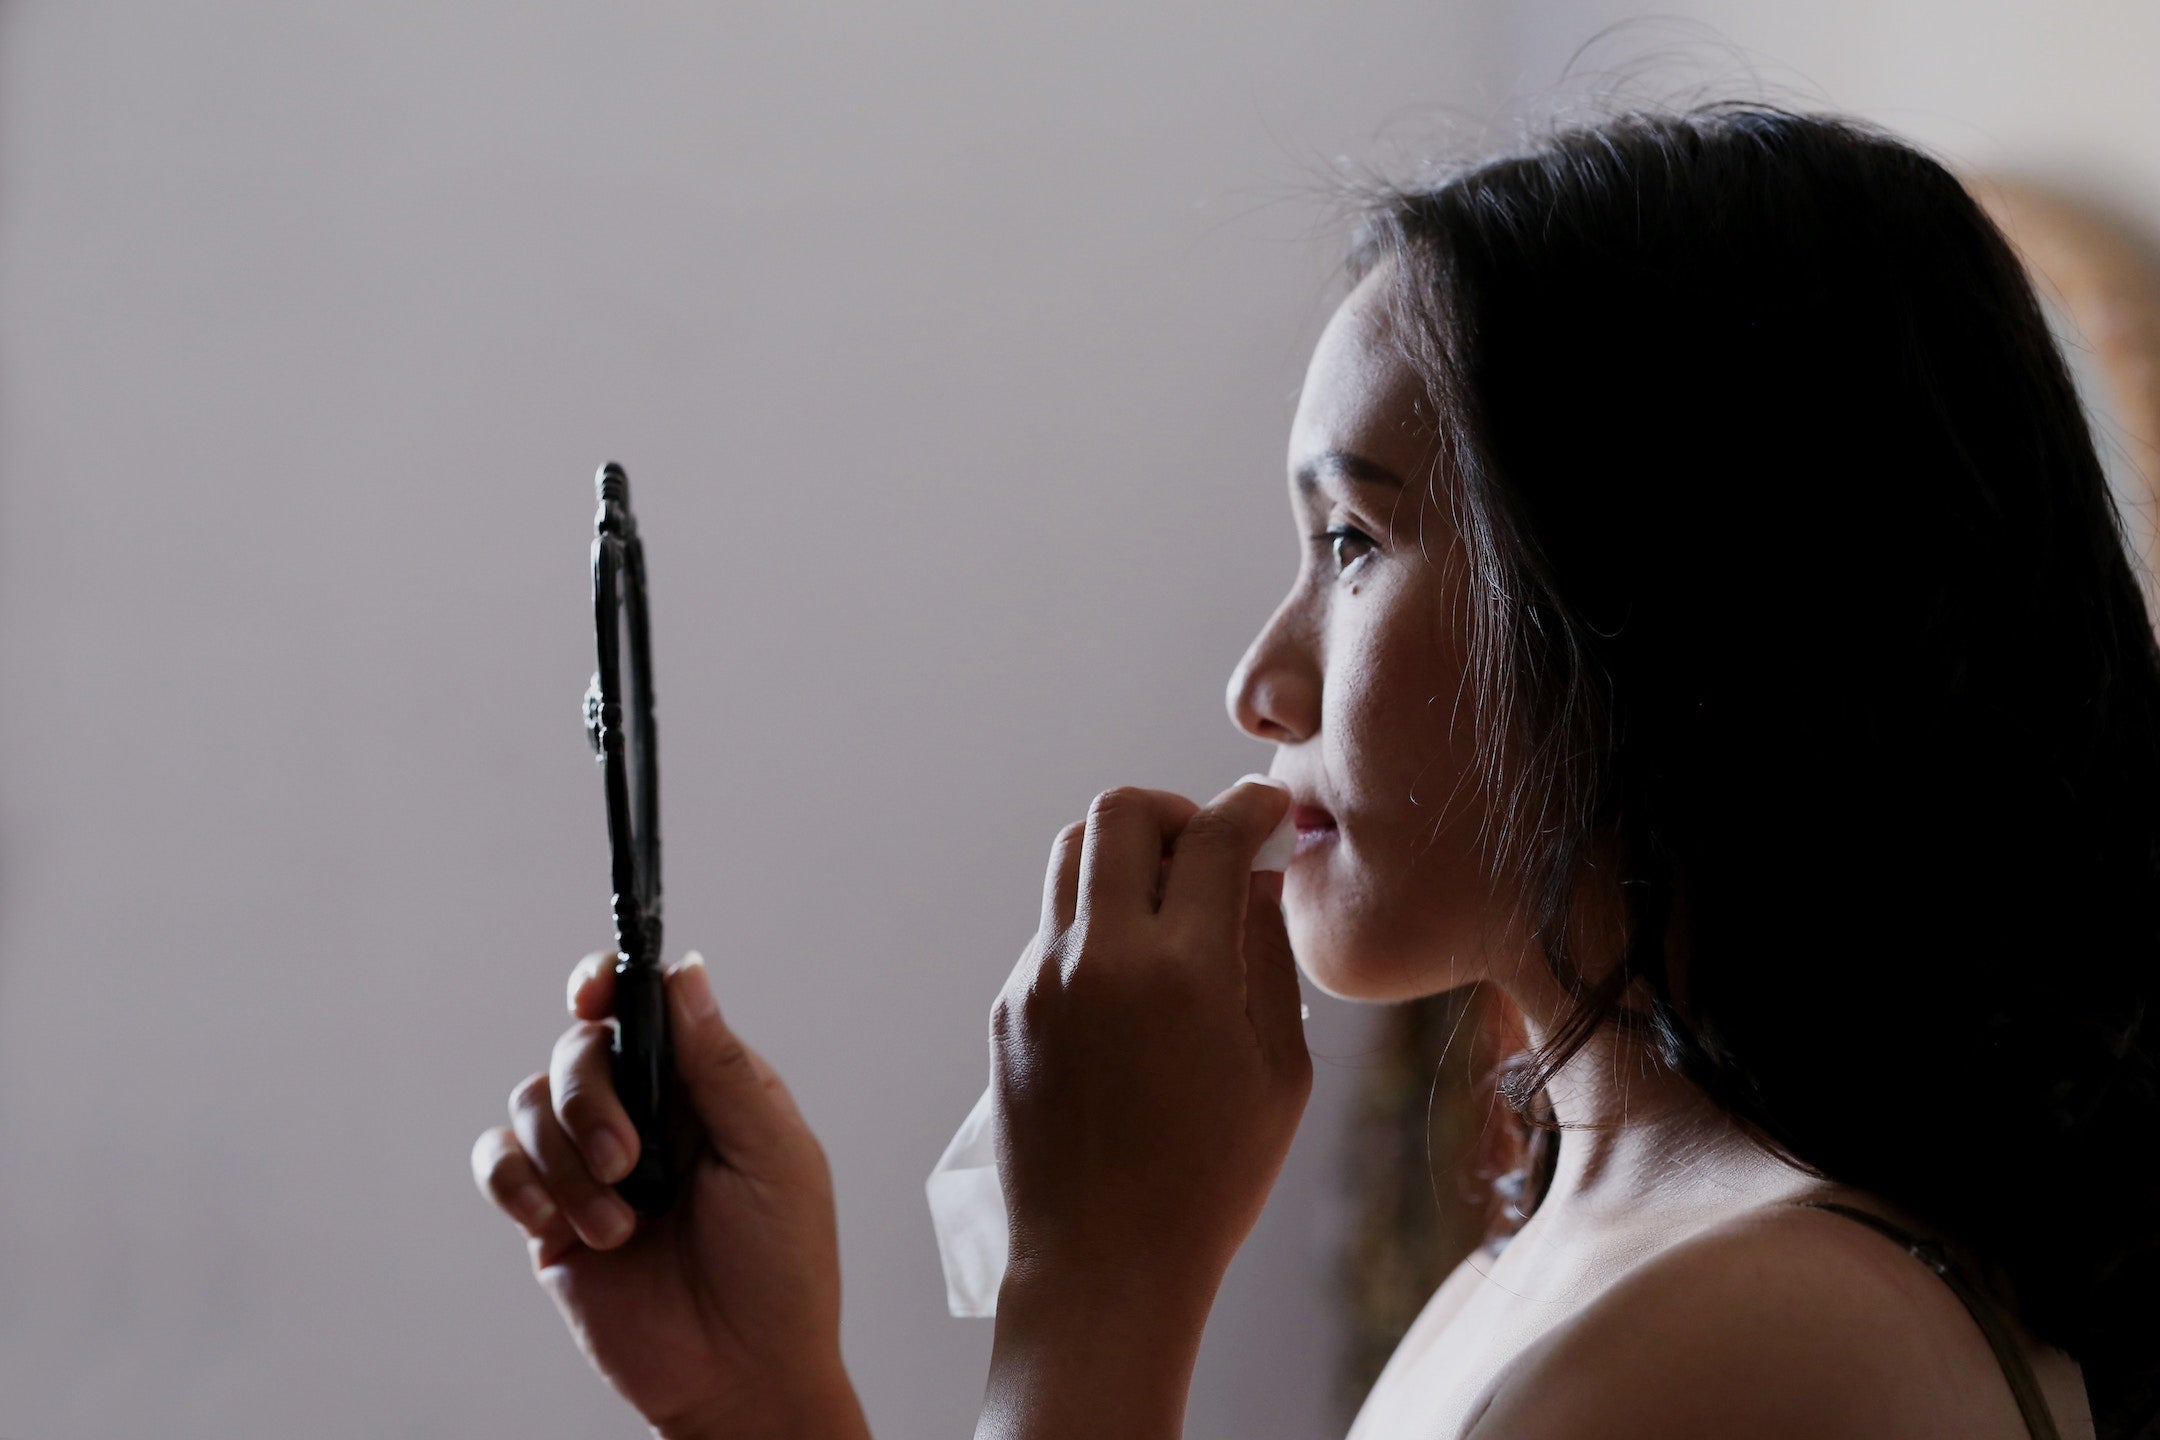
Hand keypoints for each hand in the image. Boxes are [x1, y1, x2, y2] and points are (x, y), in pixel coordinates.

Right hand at [471, 954, 869, 1439]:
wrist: (741, 1375)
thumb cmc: (781, 1270)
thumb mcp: (774, 1157)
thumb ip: (721, 1067)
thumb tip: (686, 973)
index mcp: (706, 1085)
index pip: (645, 1006)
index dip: (607, 984)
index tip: (590, 994)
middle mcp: (647, 1113)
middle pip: (579, 1048)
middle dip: (590, 1096)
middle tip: (628, 1160)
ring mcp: (594, 1162)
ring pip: (533, 1101)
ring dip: (565, 1157)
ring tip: (617, 1221)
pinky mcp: (551, 1215)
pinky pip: (500, 1163)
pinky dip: (515, 1181)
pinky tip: (550, 1219)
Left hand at [992, 777, 1309, 1311]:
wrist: (1103, 1267)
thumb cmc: (1213, 1180)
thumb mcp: (1279, 1070)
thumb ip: (1269, 956)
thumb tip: (1258, 876)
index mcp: (1182, 972)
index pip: (1213, 833)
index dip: (1251, 807)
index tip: (1269, 813)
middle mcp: (1099, 958)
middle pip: (1120, 812)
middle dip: (1174, 810)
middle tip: (1209, 849)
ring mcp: (1040, 980)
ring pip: (1070, 854)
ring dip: (1124, 852)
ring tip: (1168, 902)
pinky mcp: (1007, 1010)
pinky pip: (1051, 926)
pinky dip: (1095, 922)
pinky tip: (1130, 983)